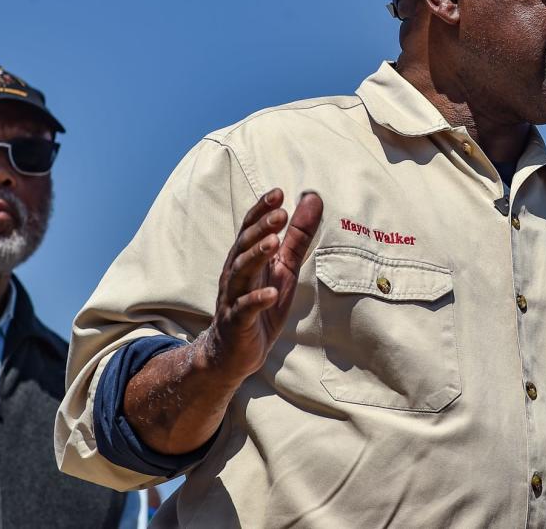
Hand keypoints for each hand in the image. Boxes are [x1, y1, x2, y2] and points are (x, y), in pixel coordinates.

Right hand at [209, 188, 322, 379]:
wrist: (233, 352)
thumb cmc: (260, 305)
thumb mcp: (284, 268)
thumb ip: (298, 236)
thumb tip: (312, 198)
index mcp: (246, 257)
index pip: (251, 228)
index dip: (262, 210)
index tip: (278, 193)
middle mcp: (235, 273)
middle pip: (245, 245)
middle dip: (261, 228)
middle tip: (280, 213)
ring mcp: (234, 297)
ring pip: (241, 272)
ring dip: (256, 256)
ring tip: (274, 243)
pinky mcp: (237, 322)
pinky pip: (244, 309)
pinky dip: (256, 299)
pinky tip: (270, 292)